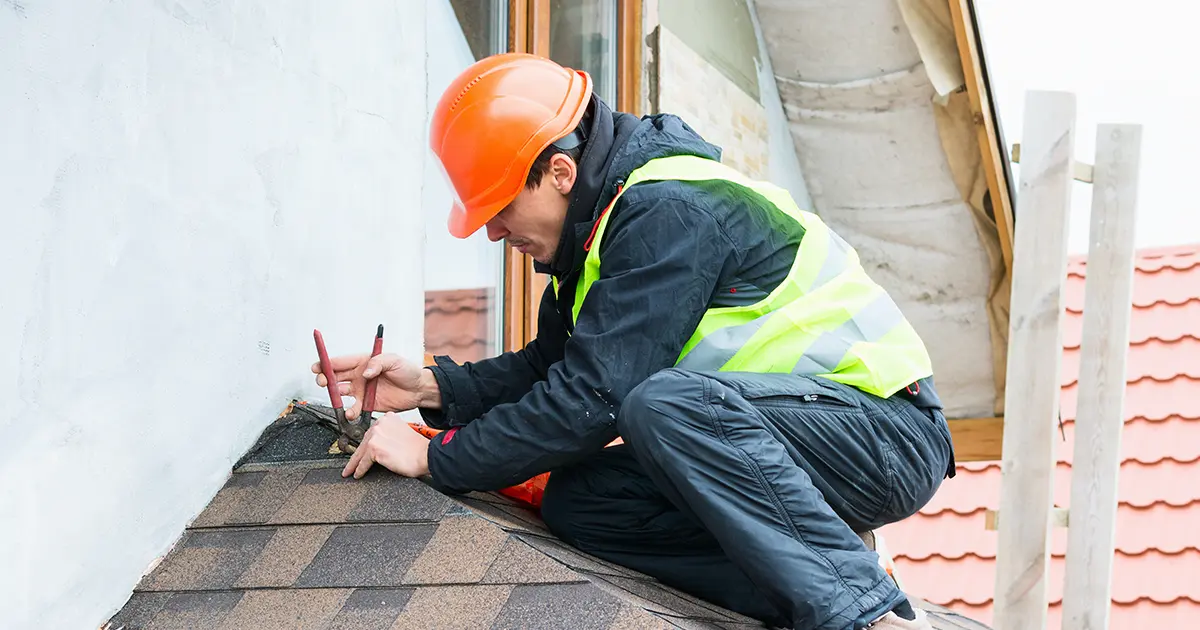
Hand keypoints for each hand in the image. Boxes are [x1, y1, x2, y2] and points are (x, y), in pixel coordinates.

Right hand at [312, 352, 440, 419]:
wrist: (418, 390)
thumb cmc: (408, 371)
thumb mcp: (394, 360)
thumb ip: (378, 363)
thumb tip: (366, 371)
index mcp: (363, 361)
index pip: (340, 361)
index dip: (326, 363)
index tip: (317, 367)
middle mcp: (359, 376)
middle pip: (335, 377)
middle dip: (325, 379)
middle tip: (323, 382)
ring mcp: (361, 390)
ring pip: (341, 393)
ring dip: (335, 396)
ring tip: (337, 398)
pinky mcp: (366, 404)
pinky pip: (353, 408)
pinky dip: (349, 411)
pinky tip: (350, 412)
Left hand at [342, 413, 431, 478]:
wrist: (426, 455)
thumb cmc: (418, 449)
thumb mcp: (403, 433)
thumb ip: (390, 435)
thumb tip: (380, 446)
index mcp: (388, 419)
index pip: (371, 433)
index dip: (366, 444)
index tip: (361, 452)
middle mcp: (380, 424)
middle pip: (363, 442)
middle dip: (357, 455)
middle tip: (351, 465)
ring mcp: (376, 435)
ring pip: (360, 453)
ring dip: (354, 464)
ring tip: (350, 472)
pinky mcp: (374, 448)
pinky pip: (362, 462)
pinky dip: (359, 470)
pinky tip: (358, 474)